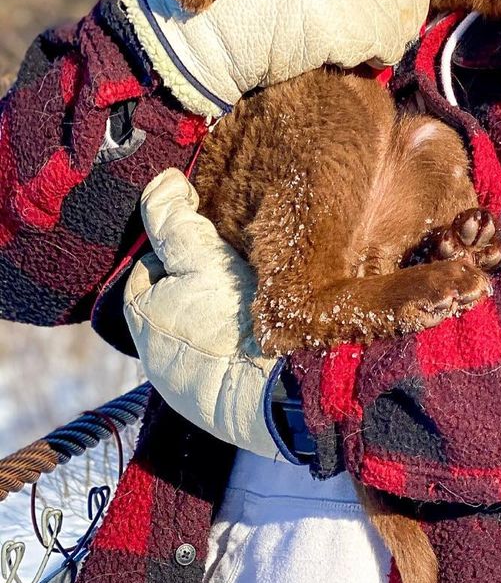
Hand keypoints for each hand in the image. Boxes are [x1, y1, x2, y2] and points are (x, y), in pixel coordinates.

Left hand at [123, 169, 279, 457]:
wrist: (277, 393)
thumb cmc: (232, 321)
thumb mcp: (200, 255)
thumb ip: (173, 218)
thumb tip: (162, 180)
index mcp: (141, 317)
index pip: (149, 266)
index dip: (177, 245)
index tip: (208, 239)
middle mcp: (156, 355)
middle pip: (175, 298)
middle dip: (198, 279)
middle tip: (234, 262)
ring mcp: (187, 384)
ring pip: (200, 329)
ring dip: (220, 310)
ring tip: (256, 291)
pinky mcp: (221, 402)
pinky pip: (224, 358)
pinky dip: (238, 340)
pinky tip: (265, 328)